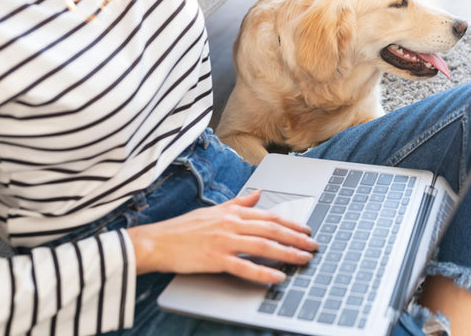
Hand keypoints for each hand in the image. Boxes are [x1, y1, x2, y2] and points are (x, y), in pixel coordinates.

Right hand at [126, 191, 318, 283]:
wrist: (157, 241)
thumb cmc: (183, 228)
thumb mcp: (213, 210)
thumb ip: (238, 203)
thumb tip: (258, 193)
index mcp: (232, 212)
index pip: (269, 216)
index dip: (291, 224)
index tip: (307, 231)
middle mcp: (231, 224)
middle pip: (272, 229)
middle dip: (297, 238)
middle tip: (314, 246)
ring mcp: (224, 241)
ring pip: (264, 245)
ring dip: (288, 253)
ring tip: (303, 260)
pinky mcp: (216, 259)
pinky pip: (245, 267)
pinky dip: (264, 272)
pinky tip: (278, 277)